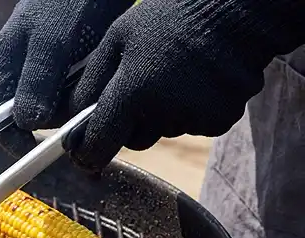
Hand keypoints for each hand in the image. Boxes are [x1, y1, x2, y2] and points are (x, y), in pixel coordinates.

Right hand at [0, 0, 133, 156]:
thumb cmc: (72, 0)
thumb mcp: (54, 40)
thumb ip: (38, 81)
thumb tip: (25, 124)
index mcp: (5, 63)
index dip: (12, 142)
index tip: (37, 156)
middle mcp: (21, 68)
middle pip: (27, 115)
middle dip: (52, 127)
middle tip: (81, 126)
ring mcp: (44, 66)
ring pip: (53, 106)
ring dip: (74, 111)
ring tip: (97, 105)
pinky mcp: (68, 62)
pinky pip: (73, 92)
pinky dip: (87, 97)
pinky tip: (104, 90)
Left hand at [67, 0, 304, 171]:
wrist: (236, 10)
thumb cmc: (169, 18)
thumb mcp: (118, 39)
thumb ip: (91, 81)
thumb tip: (71, 118)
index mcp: (132, 91)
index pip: (99, 144)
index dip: (87, 153)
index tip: (82, 154)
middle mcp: (163, 112)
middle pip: (134, 141)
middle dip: (130, 125)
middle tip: (140, 88)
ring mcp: (194, 119)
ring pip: (164, 132)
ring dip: (162, 115)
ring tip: (173, 76)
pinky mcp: (220, 121)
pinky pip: (193, 126)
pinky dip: (191, 111)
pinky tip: (197, 82)